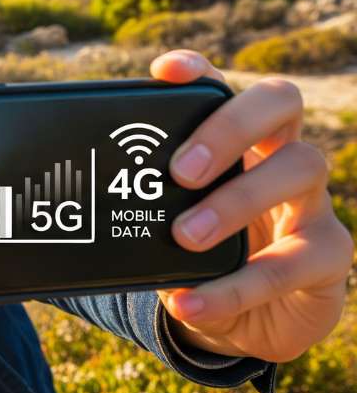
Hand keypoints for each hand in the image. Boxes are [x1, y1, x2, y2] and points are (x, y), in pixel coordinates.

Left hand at [149, 49, 352, 362]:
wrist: (241, 321)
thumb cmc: (196, 257)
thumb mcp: (161, 228)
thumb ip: (135, 206)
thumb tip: (66, 200)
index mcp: (234, 141)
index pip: (221, 86)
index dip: (199, 71)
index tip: (164, 72)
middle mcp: (278, 155)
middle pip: (280, 101)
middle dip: (230, 126)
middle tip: (181, 171)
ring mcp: (311, 201)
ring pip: (302, 167)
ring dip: (237, 200)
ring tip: (185, 235)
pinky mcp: (326, 255)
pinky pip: (292, 263)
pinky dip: (235, 287)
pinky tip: (190, 302)